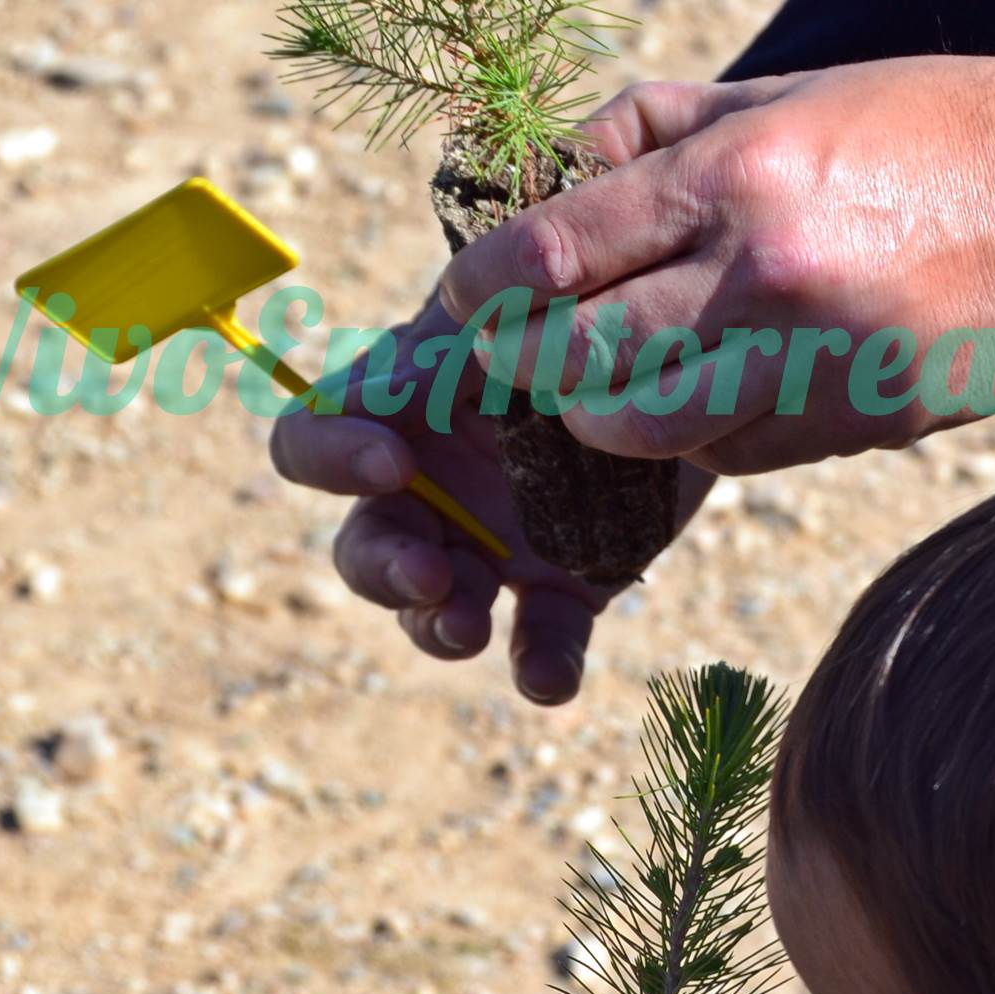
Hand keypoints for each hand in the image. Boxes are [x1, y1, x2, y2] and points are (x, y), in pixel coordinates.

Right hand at [269, 287, 713, 704]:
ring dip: (438, 626)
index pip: (311, 445)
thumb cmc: (571, 314)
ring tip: (468, 624)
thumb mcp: (501, 317)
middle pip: (365, 549)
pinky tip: (547, 679)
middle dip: (384, 569)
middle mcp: (432, 494)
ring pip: (435, 610)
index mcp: (397, 418)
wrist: (683, 353)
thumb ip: (438, 348)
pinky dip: (538, 668)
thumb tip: (367, 394)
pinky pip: (539, 642)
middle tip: (431, 571)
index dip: (329, 458)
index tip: (391, 459)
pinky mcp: (566, 587)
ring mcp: (494, 548)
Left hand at [438, 56, 994, 475]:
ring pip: (642, 428)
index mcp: (737, 179)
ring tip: (585, 391)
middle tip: (504, 353)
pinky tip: (692, 398)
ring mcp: (808, 364)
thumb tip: (546, 167)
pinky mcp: (848, 425)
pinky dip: (687, 436)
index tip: (461, 293)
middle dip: (518, 362)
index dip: (484, 282)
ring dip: (592, 417)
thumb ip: (652, 127)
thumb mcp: (780, 91)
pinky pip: (725, 453)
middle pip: (578, 356)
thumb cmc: (916, 127)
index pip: (557, 249)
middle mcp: (762, 279)